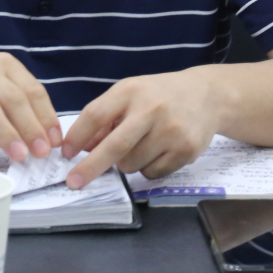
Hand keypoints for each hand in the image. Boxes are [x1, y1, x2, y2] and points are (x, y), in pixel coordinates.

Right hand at [0, 49, 61, 162]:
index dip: (46, 116)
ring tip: (20, 156)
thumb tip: (43, 136)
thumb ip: (15, 104)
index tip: (55, 141)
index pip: (32, 90)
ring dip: (7, 134)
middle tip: (42, 152)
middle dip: (31, 127)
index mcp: (3, 64)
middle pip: (14, 99)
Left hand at [60, 68, 224, 188]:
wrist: (207, 95)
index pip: (96, 115)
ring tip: (141, 144)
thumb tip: (82, 148)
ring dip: (127, 163)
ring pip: (132, 165)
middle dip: (91, 167)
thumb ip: (106, 117)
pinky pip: (152, 173)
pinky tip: (158, 150)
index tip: (66, 154)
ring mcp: (171, 131)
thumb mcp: (130, 94)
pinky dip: (147, 168)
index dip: (78, 137)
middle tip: (73, 182)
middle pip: (114, 146)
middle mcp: (151, 109)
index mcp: (131, 91)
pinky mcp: (186, 150)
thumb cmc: (159, 95)